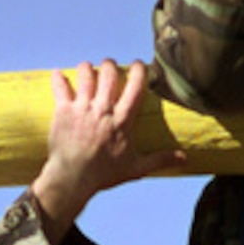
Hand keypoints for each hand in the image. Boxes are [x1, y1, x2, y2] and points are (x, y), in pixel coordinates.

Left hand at [32, 59, 185, 243]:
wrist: (72, 180)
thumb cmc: (104, 175)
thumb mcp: (136, 169)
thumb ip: (160, 160)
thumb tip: (185, 158)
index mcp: (122, 121)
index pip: (135, 86)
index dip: (139, 70)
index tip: (139, 64)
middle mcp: (103, 110)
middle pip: (109, 72)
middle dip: (110, 65)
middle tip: (109, 68)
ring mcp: (82, 108)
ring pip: (85, 73)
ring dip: (87, 68)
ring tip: (87, 70)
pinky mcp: (63, 111)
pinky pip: (60, 86)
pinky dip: (58, 78)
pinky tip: (59, 74)